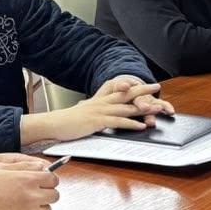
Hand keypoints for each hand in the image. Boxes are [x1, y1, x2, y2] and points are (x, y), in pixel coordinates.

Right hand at [0, 156, 59, 209]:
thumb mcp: (2, 169)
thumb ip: (25, 166)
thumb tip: (42, 166)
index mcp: (28, 180)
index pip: (53, 179)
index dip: (49, 180)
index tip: (45, 182)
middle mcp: (33, 196)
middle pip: (54, 195)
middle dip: (46, 193)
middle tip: (35, 194)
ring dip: (39, 207)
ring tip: (22, 205)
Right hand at [53, 76, 169, 140]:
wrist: (54, 124)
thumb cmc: (68, 121)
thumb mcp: (86, 113)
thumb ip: (97, 113)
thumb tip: (105, 116)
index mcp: (100, 100)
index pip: (120, 90)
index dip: (134, 86)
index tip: (145, 84)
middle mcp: (102, 102)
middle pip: (126, 94)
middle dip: (143, 90)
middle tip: (156, 87)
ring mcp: (100, 111)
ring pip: (126, 107)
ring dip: (143, 108)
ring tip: (156, 108)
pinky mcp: (97, 121)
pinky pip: (117, 121)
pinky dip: (130, 123)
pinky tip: (140, 125)